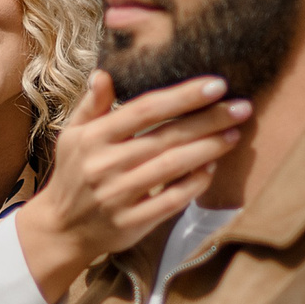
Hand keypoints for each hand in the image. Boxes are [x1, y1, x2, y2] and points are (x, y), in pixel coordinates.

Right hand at [13, 71, 249, 303]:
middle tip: (242, 107)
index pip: (145, 110)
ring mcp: (119, 196)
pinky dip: (195, 184)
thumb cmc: (73, 174)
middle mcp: (106, 165)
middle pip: (166, 136)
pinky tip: (213, 168)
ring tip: (235, 134)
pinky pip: (171, 200)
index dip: (183, 96)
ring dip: (208, 149)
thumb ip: (92, 105)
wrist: (62, 229)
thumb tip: (105, 74)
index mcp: (93, 137)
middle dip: (209, 120)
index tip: (217, 85)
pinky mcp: (132, 222)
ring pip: (173, 167)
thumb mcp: (73, 136)